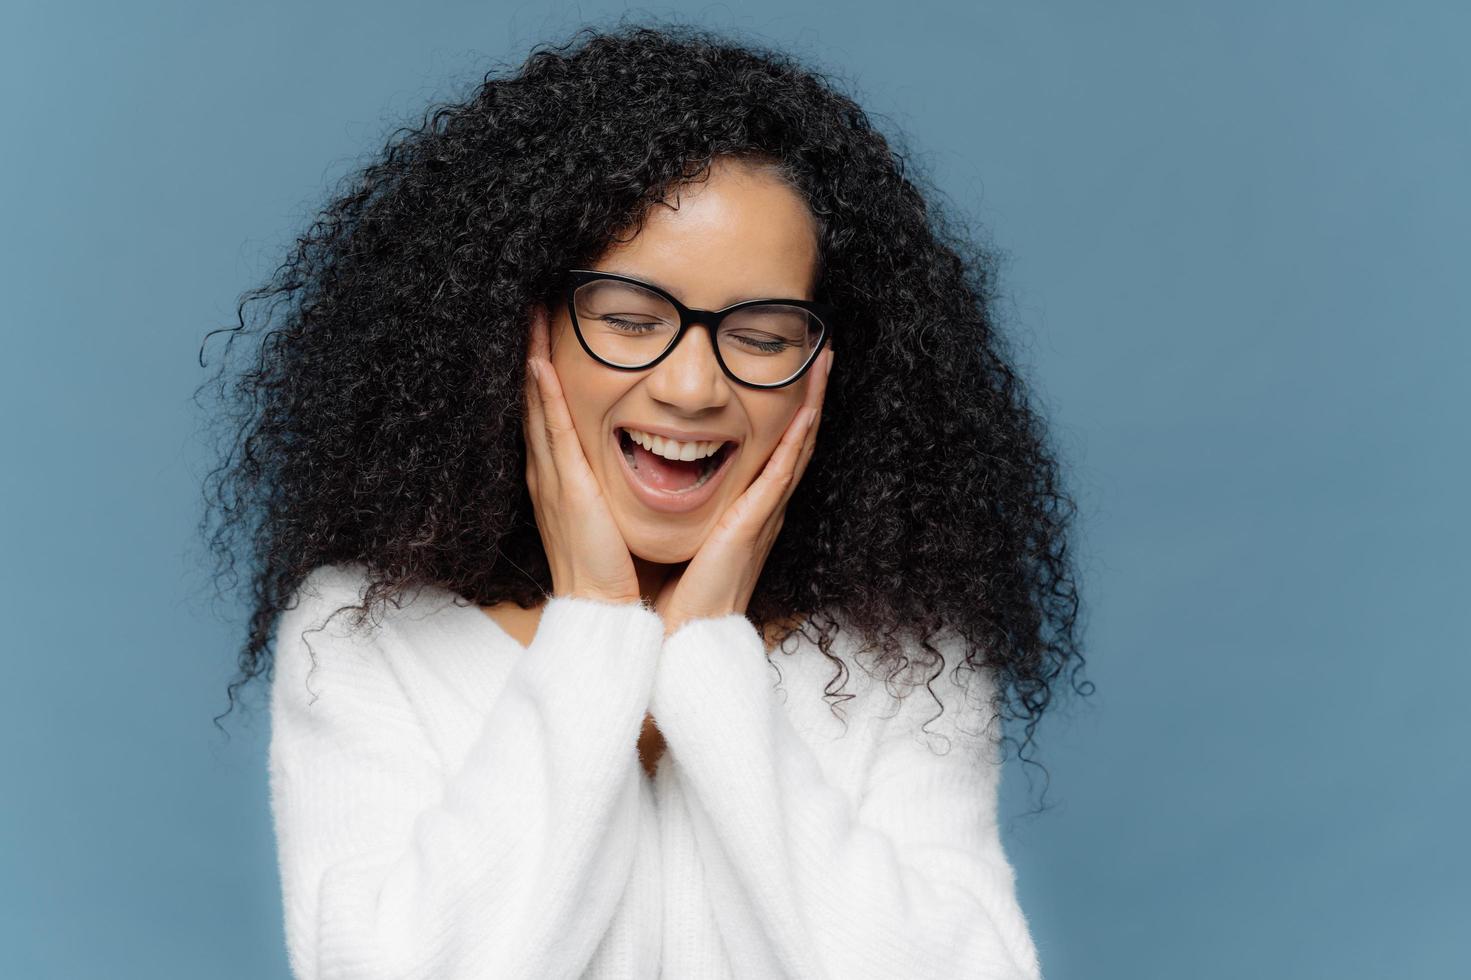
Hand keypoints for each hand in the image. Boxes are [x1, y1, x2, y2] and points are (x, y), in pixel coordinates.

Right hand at [523, 304, 641, 603]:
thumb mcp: (610, 515)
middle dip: (532, 354)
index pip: (550, 414)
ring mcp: (553, 480)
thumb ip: (611, 486)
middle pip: (536, 401)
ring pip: (538, 407)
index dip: (544, 373)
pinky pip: (554, 433)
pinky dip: (545, 396)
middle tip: (530, 309)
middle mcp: (550, 474)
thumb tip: (630, 462)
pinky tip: (541, 363)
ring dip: (533, 360)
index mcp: (563, 480)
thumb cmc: (612, 571)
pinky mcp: (566, 490)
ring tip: (531, 317)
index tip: (547, 333)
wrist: (603, 613)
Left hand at [655, 347, 834, 636]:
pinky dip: (797, 440)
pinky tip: (807, 410)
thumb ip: (682, 508)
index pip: (772, 448)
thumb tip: (660, 476)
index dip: (788, 409)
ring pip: (798, 448)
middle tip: (822, 350)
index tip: (794, 369)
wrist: (684, 638)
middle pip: (795, 440)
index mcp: (744, 509)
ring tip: (824, 363)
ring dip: (814, 403)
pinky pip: (781, 474)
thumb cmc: (678, 595)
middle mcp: (761, 508)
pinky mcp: (753, 525)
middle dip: (811, 394)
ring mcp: (762, 515)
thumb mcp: (682, 536)